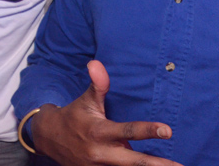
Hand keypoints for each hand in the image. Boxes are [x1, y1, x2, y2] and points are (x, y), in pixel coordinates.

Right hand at [30, 60, 183, 165]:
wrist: (50, 139)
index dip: (148, 130)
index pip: (128, 131)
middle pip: (134, 161)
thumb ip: (97, 84)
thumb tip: (96, 63)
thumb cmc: (74, 116)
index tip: (168, 131)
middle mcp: (100, 153)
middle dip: (157, 165)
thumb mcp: (86, 100)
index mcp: (99, 132)